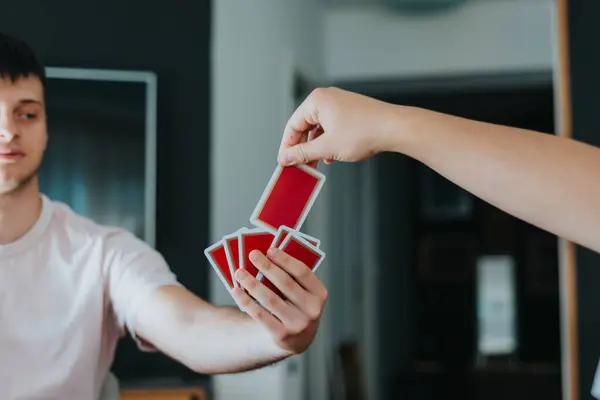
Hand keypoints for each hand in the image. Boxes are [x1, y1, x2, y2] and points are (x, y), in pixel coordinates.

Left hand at [231, 248, 327, 354]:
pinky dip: (246, 301)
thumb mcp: (303, 294)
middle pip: (286, 283)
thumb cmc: (295, 306)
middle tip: (252, 255)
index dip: (286, 260)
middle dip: (267, 267)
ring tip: (239, 272)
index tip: (270, 249)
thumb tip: (266, 256)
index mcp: (319, 294)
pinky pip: (260, 315)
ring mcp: (298, 325)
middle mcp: (312, 310)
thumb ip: (292, 278)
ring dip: (252, 283)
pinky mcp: (282, 336)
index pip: (303, 272)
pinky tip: (236, 291)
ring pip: (270, 299)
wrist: (297, 339)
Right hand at [278, 87, 400, 165]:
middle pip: (305, 126)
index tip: (285, 162)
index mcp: (317, 101)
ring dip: (317, 147)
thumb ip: (303, 153)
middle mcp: (327, 98)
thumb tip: (286, 158)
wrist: (394, 128)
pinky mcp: (351, 111)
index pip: (292, 125)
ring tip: (317, 163)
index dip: (287, 146)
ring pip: (319, 128)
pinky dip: (329, 141)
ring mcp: (340, 103)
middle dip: (303, 148)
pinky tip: (332, 156)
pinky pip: (332, 127)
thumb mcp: (327, 147)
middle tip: (300, 165)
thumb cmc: (363, 133)